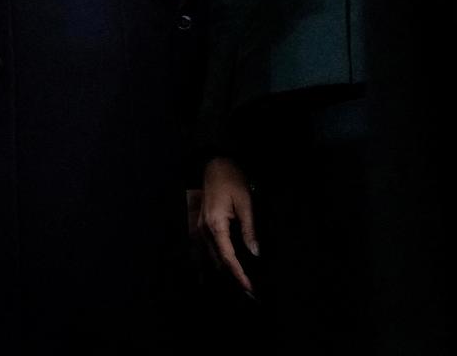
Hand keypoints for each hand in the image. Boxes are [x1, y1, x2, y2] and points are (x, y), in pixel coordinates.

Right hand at [200, 156, 258, 292]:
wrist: (214, 164)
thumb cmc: (231, 180)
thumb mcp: (245, 203)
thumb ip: (249, 229)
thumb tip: (255, 252)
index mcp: (215, 225)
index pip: (228, 257)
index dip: (239, 274)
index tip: (250, 288)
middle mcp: (204, 230)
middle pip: (218, 261)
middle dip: (234, 277)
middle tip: (250, 291)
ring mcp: (201, 229)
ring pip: (212, 257)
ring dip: (226, 270)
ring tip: (242, 282)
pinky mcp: (202, 226)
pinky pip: (210, 249)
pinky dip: (220, 260)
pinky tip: (229, 266)